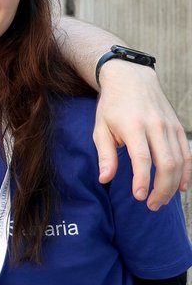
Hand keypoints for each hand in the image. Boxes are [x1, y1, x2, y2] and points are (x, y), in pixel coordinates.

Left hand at [93, 61, 190, 208]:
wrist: (131, 79)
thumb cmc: (112, 106)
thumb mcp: (100, 128)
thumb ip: (105, 155)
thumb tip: (105, 179)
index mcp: (134, 127)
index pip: (142, 159)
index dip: (143, 180)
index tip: (139, 197)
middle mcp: (156, 126)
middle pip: (167, 163)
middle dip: (161, 189)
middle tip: (151, 205)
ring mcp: (170, 126)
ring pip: (180, 161)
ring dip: (173, 185)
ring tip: (161, 201)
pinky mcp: (178, 128)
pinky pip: (187, 154)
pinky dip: (186, 172)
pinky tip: (180, 187)